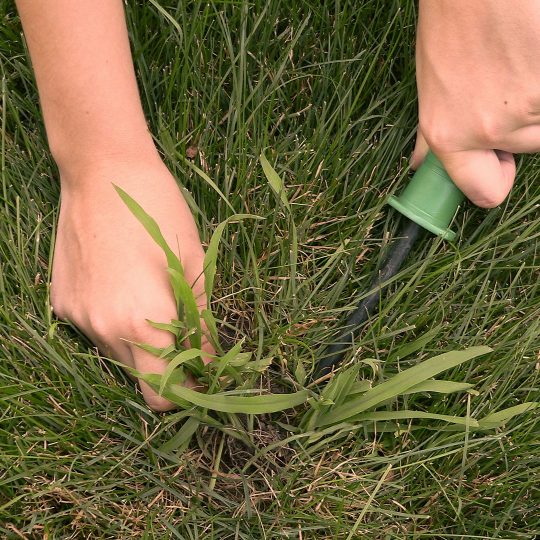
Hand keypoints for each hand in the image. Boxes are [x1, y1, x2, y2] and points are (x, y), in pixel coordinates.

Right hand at [51, 156, 213, 410]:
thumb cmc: (159, 212)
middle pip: (140, 377)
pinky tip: (123, 286)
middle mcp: (103, 330)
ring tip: (153, 301)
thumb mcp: (193, 265)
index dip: (187, 391)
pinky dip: (114, 322)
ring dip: (141, 343)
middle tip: (186, 337)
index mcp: (142, 323)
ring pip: (116, 354)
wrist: (101, 170)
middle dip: (167, 368)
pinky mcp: (61, 302)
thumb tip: (211, 361)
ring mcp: (77, 317)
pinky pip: (95, 328)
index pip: (163, 394)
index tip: (203, 376)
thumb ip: (201, 322)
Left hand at [412, 0, 539, 206]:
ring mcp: (531, 104)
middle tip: (507, 86)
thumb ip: (434, 134)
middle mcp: (490, 128)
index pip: (485, 193)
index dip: (494, 178)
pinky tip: (530, 51)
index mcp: (450, 135)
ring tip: (519, 62)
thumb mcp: (430, 88)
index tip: (497, 161)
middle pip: (529, 149)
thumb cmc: (451, 24)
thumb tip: (421, 164)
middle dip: (522, 124)